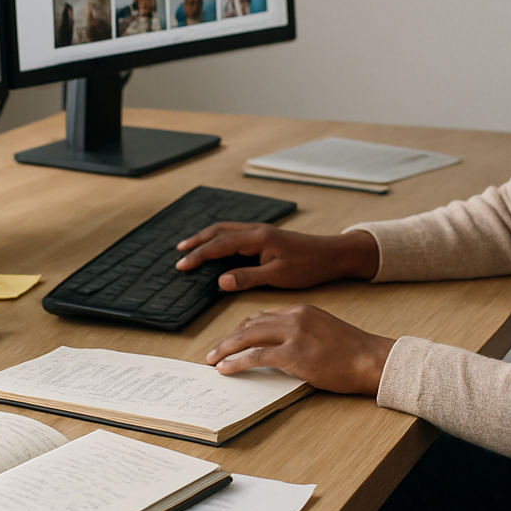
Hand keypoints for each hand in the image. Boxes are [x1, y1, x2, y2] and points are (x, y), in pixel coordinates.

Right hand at [175, 225, 377, 290]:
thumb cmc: (309, 266)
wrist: (332, 255)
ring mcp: (261, 231)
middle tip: (179, 252)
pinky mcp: (265, 236)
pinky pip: (236, 233)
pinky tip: (217, 246)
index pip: (220, 244)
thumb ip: (248, 277)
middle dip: (197, 241)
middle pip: (219, 230)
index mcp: (258, 238)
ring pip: (226, 229)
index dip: (199, 255)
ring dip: (207, 237)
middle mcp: (257, 230)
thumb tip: (221, 281)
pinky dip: (220, 238)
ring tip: (190, 247)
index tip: (182, 265)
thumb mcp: (278, 276)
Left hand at [205, 304, 393, 395]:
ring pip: (249, 336)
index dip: (243, 329)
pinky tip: (226, 368)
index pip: (263, 316)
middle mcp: (295, 316)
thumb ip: (301, 334)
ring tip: (212, 359)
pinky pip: (256, 356)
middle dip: (229, 337)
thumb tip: (280, 350)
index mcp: (302, 310)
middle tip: (213, 350)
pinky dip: (237, 362)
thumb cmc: (353, 352)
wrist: (372, 359)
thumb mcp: (325, 332)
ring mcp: (294, 334)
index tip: (232, 340)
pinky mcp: (294, 353)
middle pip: (251, 323)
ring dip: (226, 348)